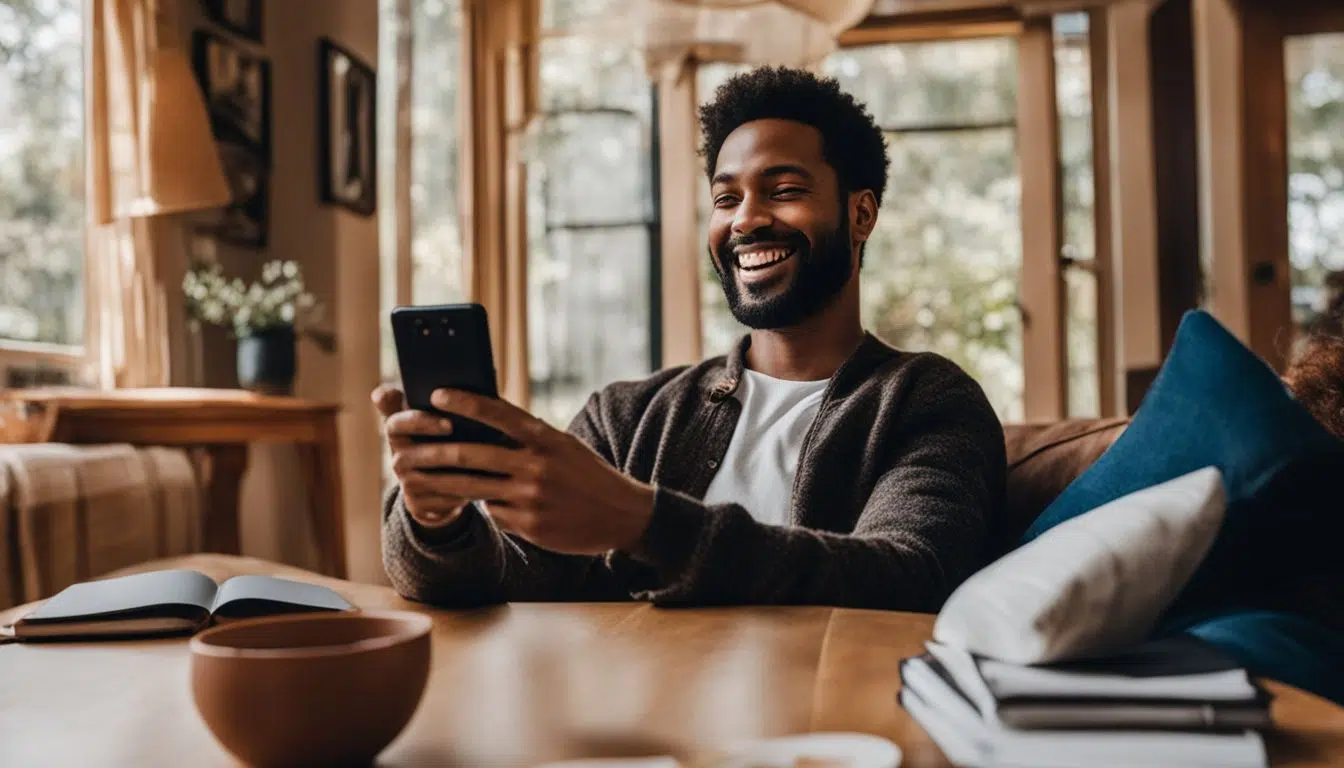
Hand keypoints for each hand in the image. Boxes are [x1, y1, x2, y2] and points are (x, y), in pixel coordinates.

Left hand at [386, 388, 654, 554]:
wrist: (623, 514)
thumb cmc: (587, 473)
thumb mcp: (563, 446)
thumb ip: (527, 437)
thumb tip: (484, 426)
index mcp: (545, 438)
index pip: (498, 413)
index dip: (465, 402)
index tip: (437, 394)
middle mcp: (537, 465)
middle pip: (473, 454)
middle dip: (436, 452)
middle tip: (408, 450)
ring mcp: (532, 497)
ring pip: (474, 488)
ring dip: (444, 483)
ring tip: (420, 479)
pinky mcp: (530, 525)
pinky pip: (494, 513)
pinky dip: (487, 506)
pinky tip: (488, 503)